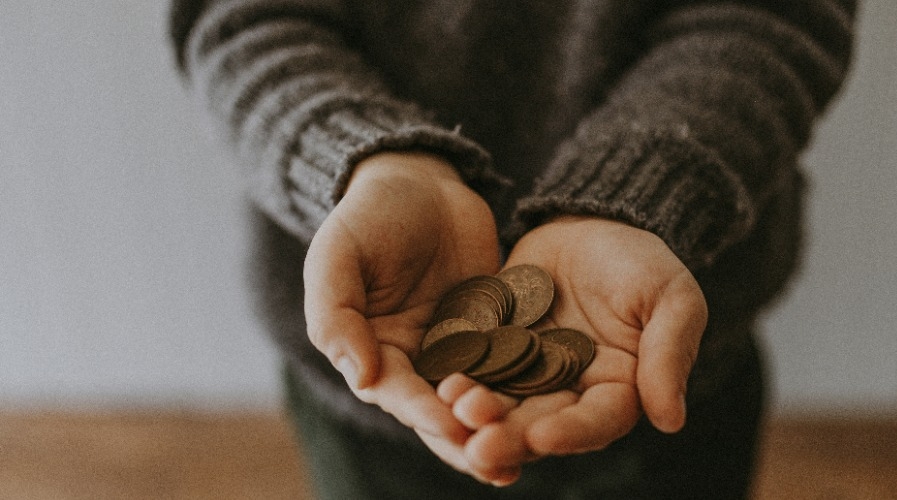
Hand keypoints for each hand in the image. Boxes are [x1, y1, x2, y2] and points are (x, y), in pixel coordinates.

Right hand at [302, 152, 506, 478]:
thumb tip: (362, 377)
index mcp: (373, 351)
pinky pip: (512, 362)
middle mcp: (416, 361)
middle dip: (468, 439)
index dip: (423, 412)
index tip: (452, 425)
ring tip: (530, 454)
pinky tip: (557, 406)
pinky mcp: (496, 330)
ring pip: (481, 397)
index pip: (397, 393)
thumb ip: (337, 315)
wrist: (420, 181)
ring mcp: (459, 348)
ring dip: (501, 426)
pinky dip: (528, 387)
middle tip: (499, 463)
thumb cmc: (368, 215)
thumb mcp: (337, 255)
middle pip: (441, 410)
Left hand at [444, 216, 706, 481]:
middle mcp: (569, 392)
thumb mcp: (671, 297)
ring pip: (501, 403)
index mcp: (617, 390)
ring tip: (454, 410)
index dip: (571, 433)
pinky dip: (458, 376)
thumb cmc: (641, 261)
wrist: (589, 222)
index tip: (542, 437)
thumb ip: (669, 353)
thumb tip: (671, 420)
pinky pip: (473, 366)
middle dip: (510, 436)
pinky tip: (438, 382)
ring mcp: (526, 372)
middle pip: (540, 424)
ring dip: (477, 414)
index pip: (596, 421)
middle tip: (480, 446)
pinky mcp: (492, 347)